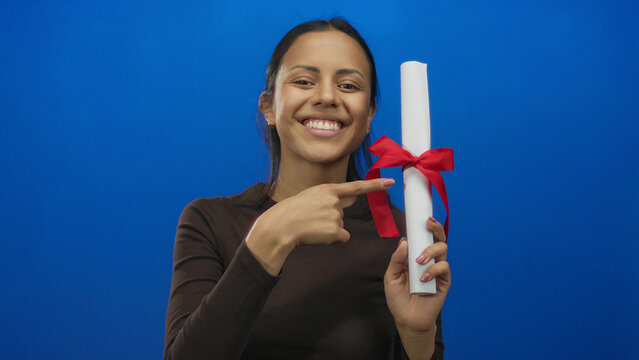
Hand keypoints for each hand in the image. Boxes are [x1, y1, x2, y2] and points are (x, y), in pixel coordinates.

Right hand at [246, 178, 393, 273]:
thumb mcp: (311, 197)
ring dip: (328, 230)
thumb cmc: (293, 212)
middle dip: (329, 219)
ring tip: (311, 226)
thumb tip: (339, 214)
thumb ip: (327, 200)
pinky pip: (341, 238)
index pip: (356, 187)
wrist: (282, 225)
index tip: (390, 183)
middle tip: (311, 218)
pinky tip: (317, 235)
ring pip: (340, 227)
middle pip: (342, 214)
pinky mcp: (335, 231)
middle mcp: (335, 201)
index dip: (374, 185)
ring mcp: (335, 216)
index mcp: (328, 190)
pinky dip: (331, 240)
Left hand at [384, 217, 450, 331]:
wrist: (407, 319)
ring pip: (442, 249)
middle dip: (435, 228)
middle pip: (437, 238)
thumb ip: (397, 259)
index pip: (422, 236)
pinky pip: (444, 268)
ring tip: (418, 262)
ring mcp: (437, 269)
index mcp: (415, 255)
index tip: (422, 216)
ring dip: (430, 251)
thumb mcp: (391, 276)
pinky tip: (423, 279)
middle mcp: (428, 259)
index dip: (424, 225)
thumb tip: (405, 241)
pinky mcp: (444, 281)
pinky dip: (434, 270)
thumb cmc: (398, 297)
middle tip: (428, 224)